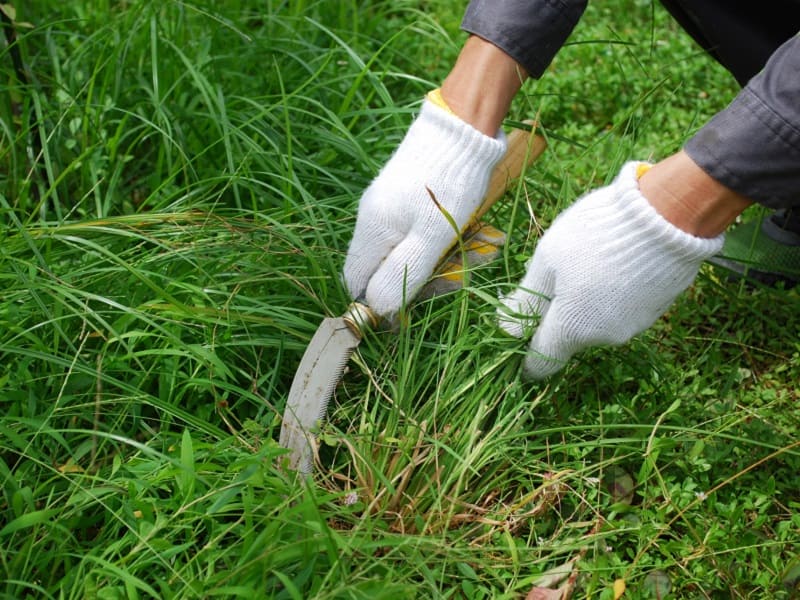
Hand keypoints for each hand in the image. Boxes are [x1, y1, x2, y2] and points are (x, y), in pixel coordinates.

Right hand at [343, 98, 506, 316]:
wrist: (463, 128)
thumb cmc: (449, 185)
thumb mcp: (431, 237)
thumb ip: (402, 274)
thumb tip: (378, 309)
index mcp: (371, 230)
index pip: (356, 282)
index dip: (377, 301)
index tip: (410, 308)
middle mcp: (372, 219)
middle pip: (381, 269)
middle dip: (416, 280)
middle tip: (454, 276)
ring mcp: (388, 206)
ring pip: (402, 251)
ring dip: (434, 261)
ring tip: (469, 250)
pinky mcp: (406, 197)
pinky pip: (414, 233)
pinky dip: (437, 242)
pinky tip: (463, 234)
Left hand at [499, 162, 723, 378]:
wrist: (667, 215)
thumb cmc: (595, 234)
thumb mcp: (548, 260)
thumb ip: (527, 299)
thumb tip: (506, 331)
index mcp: (572, 329)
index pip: (542, 360)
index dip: (525, 352)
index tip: (519, 333)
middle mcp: (604, 337)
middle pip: (569, 334)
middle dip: (558, 312)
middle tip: (558, 270)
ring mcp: (634, 325)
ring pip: (595, 320)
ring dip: (586, 299)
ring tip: (592, 257)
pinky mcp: (656, 309)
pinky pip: (621, 308)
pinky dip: (612, 291)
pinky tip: (616, 260)